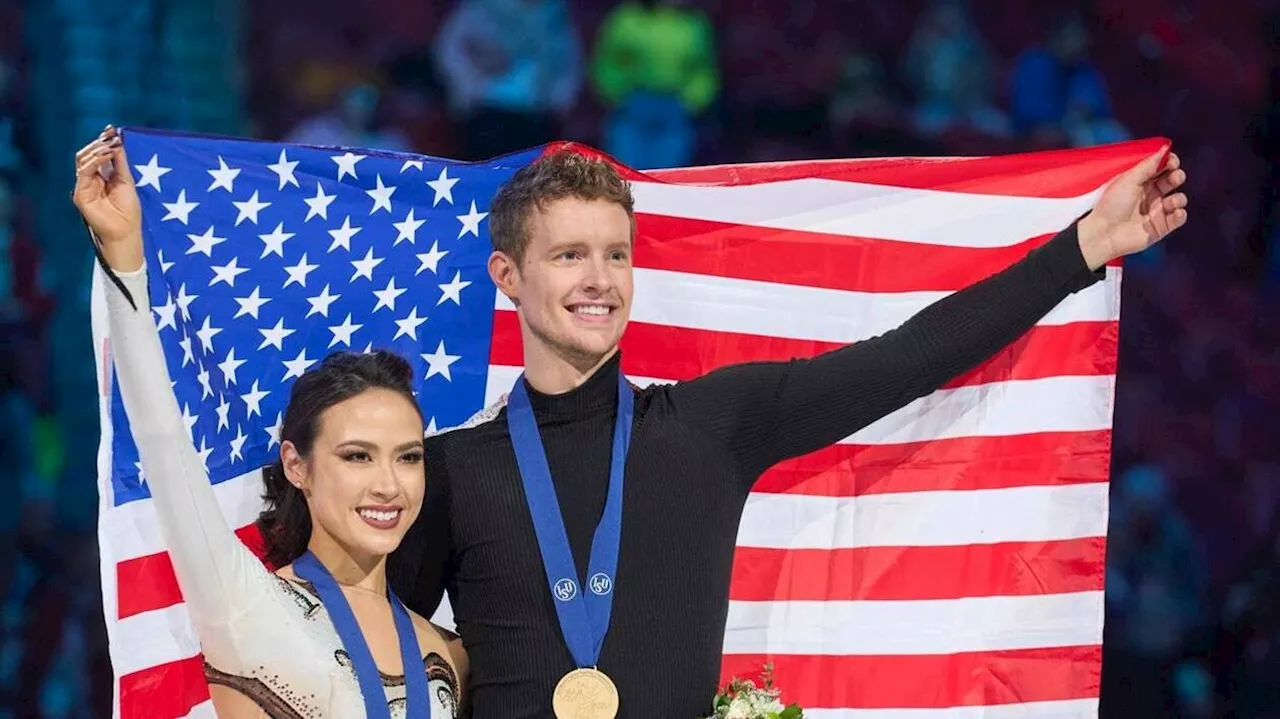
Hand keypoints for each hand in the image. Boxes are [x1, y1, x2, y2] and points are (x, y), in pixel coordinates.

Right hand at [72, 126, 143, 271]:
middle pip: (87, 153)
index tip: (112, 130)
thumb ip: (120, 161)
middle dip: (99, 142)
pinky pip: (83, 172)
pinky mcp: (80, 194)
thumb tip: (117, 141)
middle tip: (111, 135)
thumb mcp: (126, 180)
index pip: (97, 153)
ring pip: (82, 159)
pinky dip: (94, 161)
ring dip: (97, 149)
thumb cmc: (128, 209)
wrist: (126, 230)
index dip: (103, 141)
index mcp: (101, 175)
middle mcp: (90, 178)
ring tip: (111, 145)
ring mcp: (84, 185)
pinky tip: (105, 155)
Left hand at [1077, 147, 1188, 269]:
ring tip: (1171, 201)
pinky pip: (1178, 218)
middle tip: (1174, 177)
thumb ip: (1148, 165)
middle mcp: (1149, 195)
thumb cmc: (1111, 205)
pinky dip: (1180, 214)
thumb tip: (1165, 148)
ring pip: (1178, 199)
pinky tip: (1176, 212)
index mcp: (1140, 182)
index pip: (1161, 168)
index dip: (1170, 163)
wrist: (1104, 233)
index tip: (1172, 161)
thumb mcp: (1129, 179)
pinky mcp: (1160, 227)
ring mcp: (1155, 211)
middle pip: (1172, 181)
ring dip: (1179, 198)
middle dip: (1177, 176)